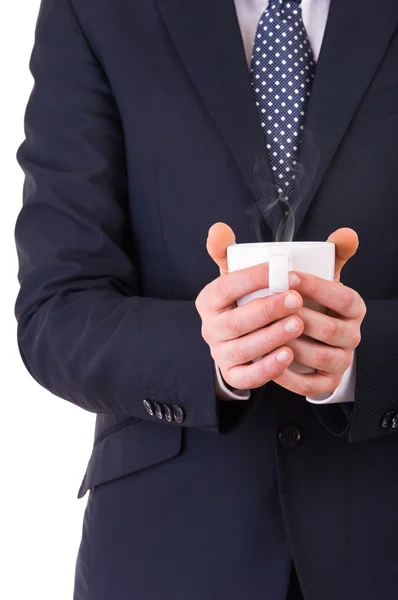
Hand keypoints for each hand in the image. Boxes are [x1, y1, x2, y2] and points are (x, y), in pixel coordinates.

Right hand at [195, 223, 303, 390]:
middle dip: (267, 309)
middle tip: (296, 299)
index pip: (226, 286)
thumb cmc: (247, 300)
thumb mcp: (241, 276)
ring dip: (271, 336)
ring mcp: (220, 353)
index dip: (253, 278)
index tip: (283, 270)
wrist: (242, 338)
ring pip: (243, 348)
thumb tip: (218, 227)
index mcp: (209, 299)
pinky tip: (288, 356)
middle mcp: (210, 328)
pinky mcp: (233, 374)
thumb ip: (236, 251)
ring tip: (297, 324)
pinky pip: (247, 376)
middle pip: (235, 321)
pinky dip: (267, 368)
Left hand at [273, 228, 366, 396]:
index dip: (318, 287)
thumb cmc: (304, 300)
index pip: (343, 297)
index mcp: (352, 308)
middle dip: (301, 317)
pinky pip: (310, 385)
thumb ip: (324, 253)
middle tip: (272, 305)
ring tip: (267, 332)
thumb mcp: (314, 276)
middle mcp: (351, 335)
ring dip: (294, 345)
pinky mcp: (325, 383)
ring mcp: (340, 361)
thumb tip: (346, 233)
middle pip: (331, 329)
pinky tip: (268, 361)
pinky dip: (289, 376)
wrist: (305, 338)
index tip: (288, 276)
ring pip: (320, 357)